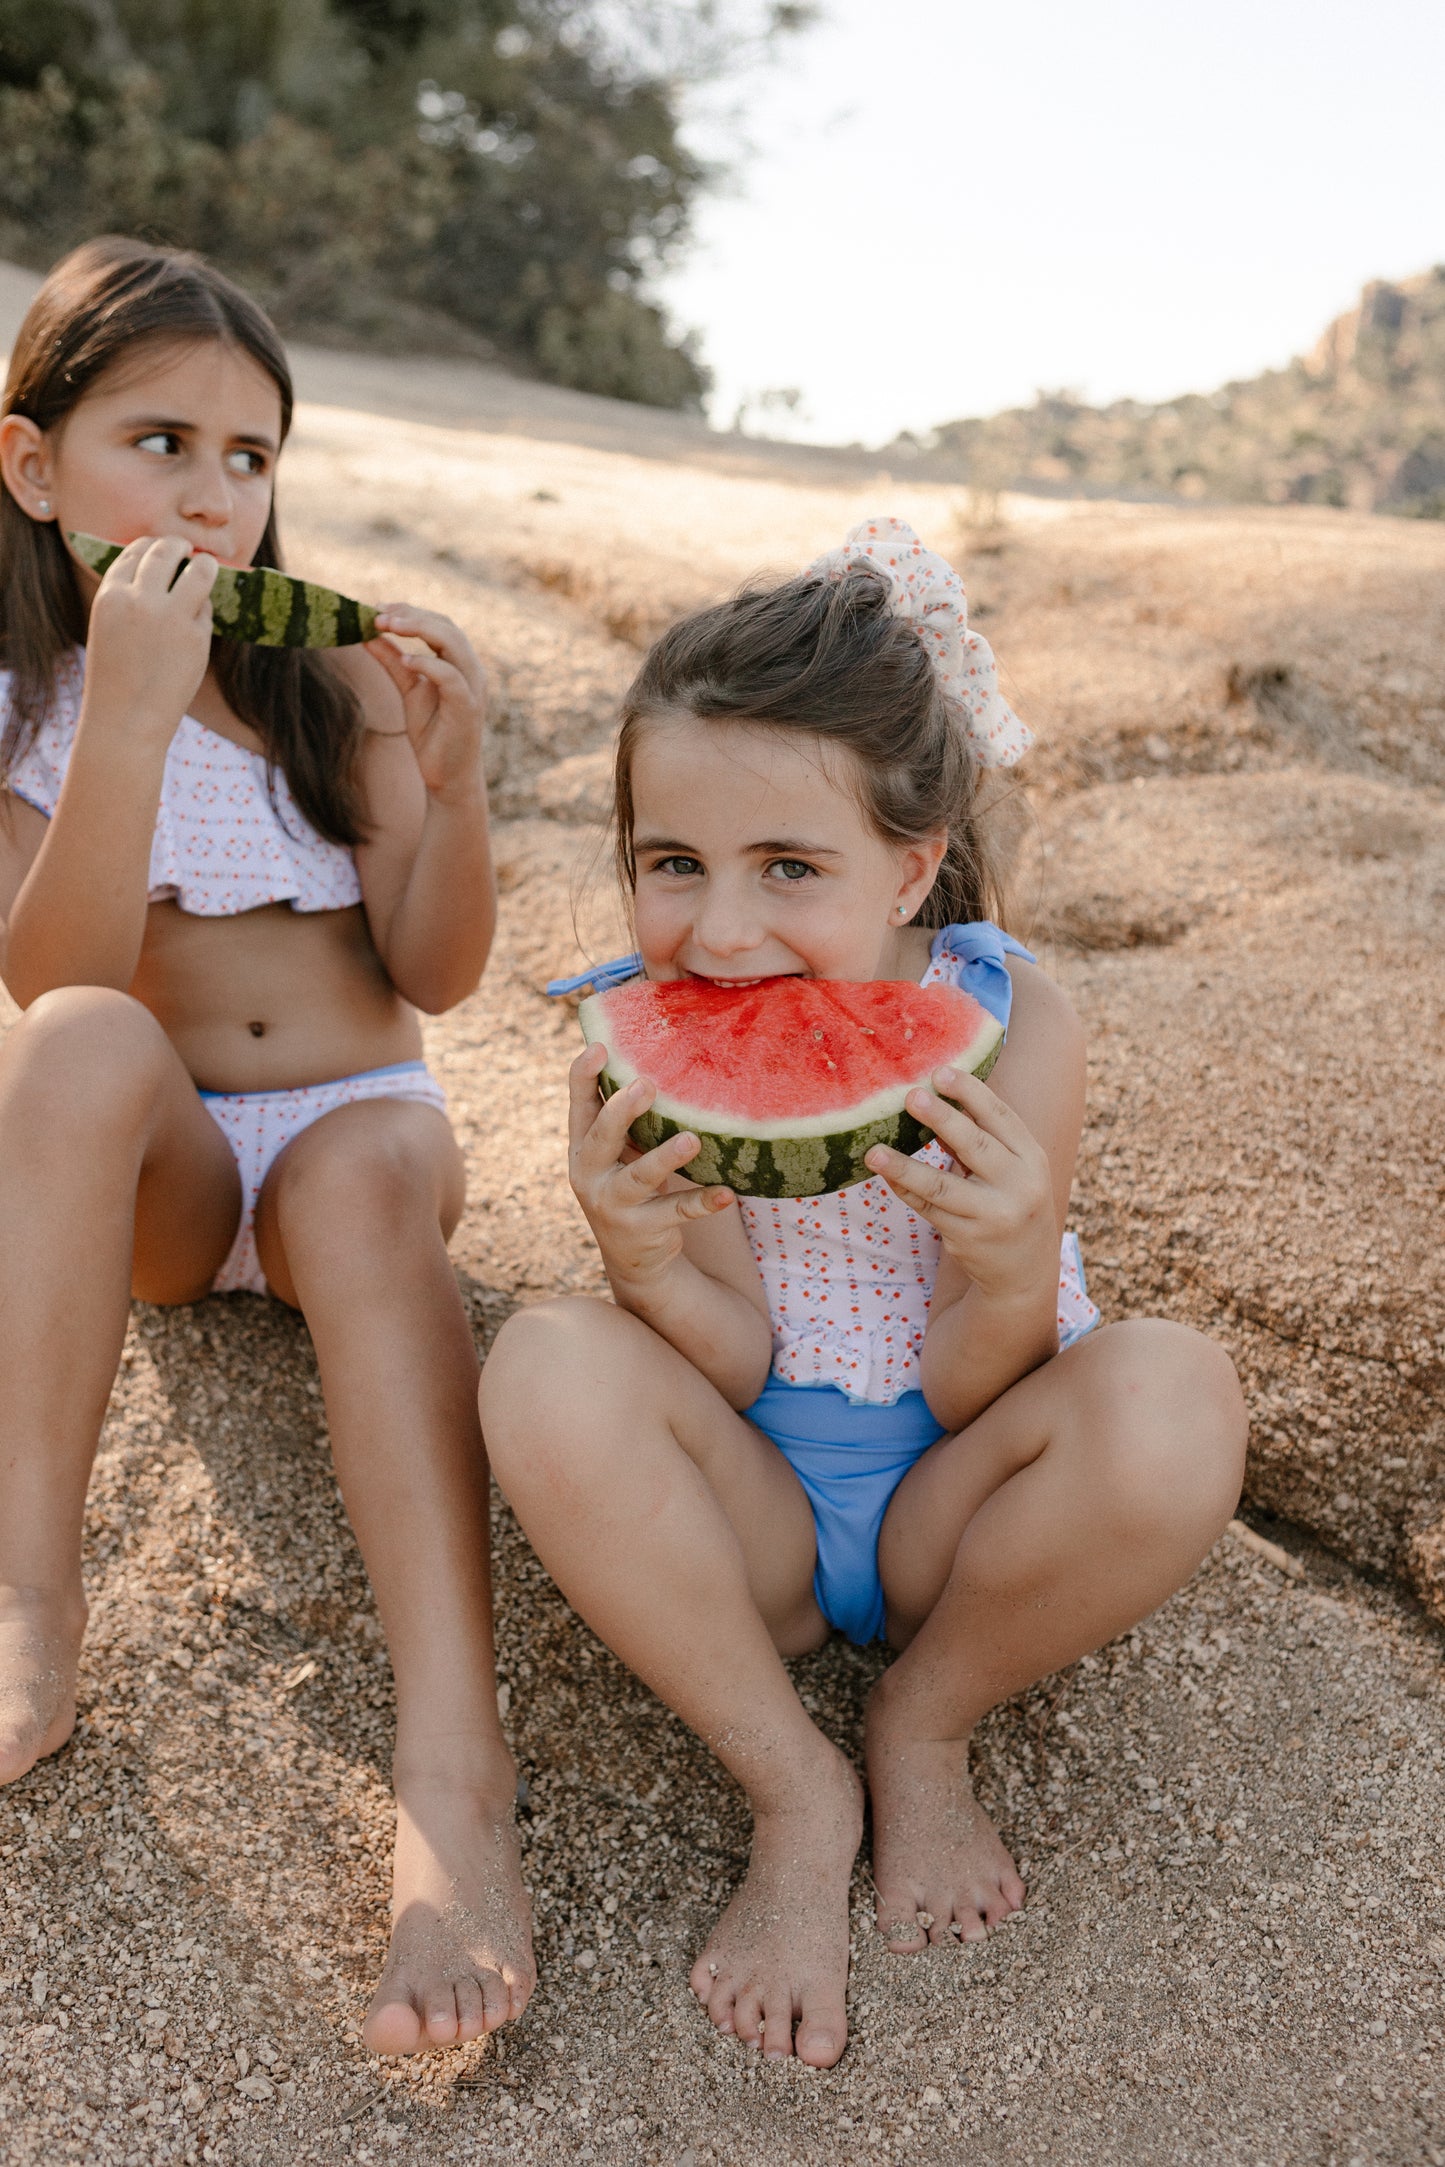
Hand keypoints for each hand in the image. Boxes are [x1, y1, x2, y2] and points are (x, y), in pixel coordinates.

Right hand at [79, 537, 217, 749]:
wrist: (125, 719)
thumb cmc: (115, 677)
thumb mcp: (108, 627)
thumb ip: (128, 598)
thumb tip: (161, 570)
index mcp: (111, 596)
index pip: (134, 553)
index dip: (150, 545)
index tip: (161, 546)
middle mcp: (139, 600)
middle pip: (165, 553)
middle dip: (178, 546)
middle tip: (187, 548)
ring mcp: (170, 617)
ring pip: (199, 572)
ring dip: (205, 564)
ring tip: (208, 565)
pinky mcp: (195, 637)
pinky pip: (205, 610)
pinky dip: (202, 611)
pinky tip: (195, 623)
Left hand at [366, 606, 486, 804]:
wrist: (447, 776)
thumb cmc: (432, 734)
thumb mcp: (408, 690)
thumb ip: (392, 662)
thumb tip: (368, 636)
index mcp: (459, 663)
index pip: (439, 624)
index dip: (410, 611)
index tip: (378, 607)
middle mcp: (470, 670)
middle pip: (446, 627)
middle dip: (411, 615)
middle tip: (378, 613)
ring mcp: (472, 688)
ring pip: (453, 643)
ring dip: (420, 629)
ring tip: (388, 625)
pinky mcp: (468, 708)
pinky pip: (452, 678)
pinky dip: (429, 664)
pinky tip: (406, 659)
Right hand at [568, 1042, 733, 1298]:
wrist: (634, 1257)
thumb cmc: (631, 1183)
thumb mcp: (621, 1152)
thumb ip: (627, 1117)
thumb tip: (657, 1056)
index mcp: (582, 1147)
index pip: (579, 1106)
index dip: (583, 1076)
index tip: (600, 1046)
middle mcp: (589, 1174)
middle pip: (601, 1137)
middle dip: (621, 1111)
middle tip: (646, 1084)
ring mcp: (613, 1205)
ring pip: (638, 1177)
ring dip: (664, 1158)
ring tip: (691, 1141)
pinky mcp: (642, 1230)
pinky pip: (677, 1212)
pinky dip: (702, 1202)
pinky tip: (726, 1194)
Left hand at [864, 1067, 1058, 1306]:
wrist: (1025, 1273)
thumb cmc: (1013, 1203)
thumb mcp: (1013, 1170)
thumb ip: (981, 1139)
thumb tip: (934, 1099)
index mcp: (1032, 1158)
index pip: (1001, 1118)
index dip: (971, 1093)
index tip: (940, 1072)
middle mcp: (1018, 1186)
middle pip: (975, 1146)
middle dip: (941, 1119)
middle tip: (910, 1096)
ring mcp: (991, 1216)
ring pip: (941, 1187)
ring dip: (904, 1167)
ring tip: (874, 1151)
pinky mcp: (966, 1239)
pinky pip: (927, 1209)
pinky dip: (903, 1189)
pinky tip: (883, 1172)